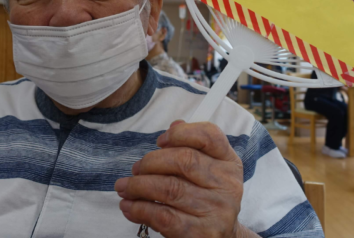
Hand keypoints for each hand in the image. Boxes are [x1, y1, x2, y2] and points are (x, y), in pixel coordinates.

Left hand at [114, 120, 246, 236]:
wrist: (222, 237)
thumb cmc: (208, 198)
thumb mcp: (209, 170)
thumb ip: (193, 146)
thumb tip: (174, 126)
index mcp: (229, 162)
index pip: (210, 136)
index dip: (181, 133)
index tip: (160, 140)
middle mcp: (227, 184)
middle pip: (185, 160)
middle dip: (152, 161)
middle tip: (136, 169)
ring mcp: (216, 210)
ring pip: (170, 188)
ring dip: (138, 186)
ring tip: (124, 187)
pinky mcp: (200, 233)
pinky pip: (163, 216)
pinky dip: (140, 209)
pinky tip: (128, 206)